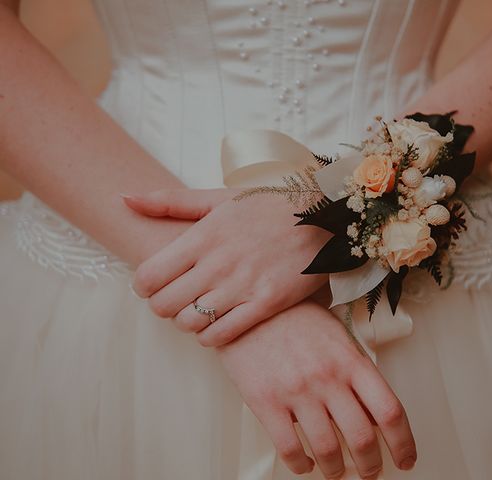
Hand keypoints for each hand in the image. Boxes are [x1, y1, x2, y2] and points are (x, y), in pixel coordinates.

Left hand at [123, 189, 331, 345]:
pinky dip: (211, 336)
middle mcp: (218, 263)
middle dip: (163, 306)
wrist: (323, 217)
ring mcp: (243, 285)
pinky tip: (218, 323)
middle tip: (175, 299)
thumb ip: (170, 201)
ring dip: (187, 322)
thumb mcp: (219, 197)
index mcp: (203, 235)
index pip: (148, 276)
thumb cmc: (268, 206)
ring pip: (189, 324)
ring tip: (199, 310)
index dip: (143, 286)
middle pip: (163, 305)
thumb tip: (123, 198)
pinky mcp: (266, 304)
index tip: (154, 284)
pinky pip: (222, 335)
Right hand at [217, 301, 416, 478]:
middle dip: (370, 465)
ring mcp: (297, 391)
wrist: (250, 306)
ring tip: (335, 471)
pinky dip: (301, 465)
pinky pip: (289, 448)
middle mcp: (328, 377)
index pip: (390, 411)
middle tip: (369, 472)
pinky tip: (305, 463)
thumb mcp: (337, 336)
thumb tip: (375, 412)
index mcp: (351, 360)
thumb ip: (357, 372)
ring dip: (336, 470)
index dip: (403, 443)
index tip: (405, 458)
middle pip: (362, 438)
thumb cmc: (295, 318)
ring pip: (328, 450)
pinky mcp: (266, 401)